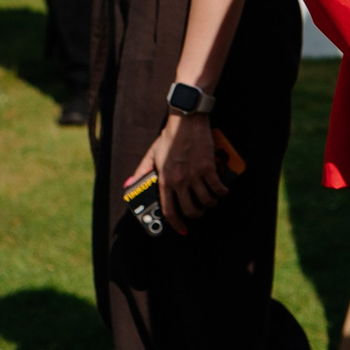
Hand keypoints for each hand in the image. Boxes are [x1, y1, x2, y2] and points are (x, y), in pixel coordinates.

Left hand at [127, 113, 227, 232]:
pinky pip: (217, 188)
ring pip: (205, 201)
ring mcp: (194, 175)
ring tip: (211, 201)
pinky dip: (221, 193)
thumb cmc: (170, 137)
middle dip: (197, 215)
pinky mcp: (208, 167)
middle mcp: (179, 181)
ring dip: (210, 204)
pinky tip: (222, 192)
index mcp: (164, 181)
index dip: (176, 224)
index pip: (169, 210)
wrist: (186, 121)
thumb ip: (141, 171)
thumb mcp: (152, 155)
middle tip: (200, 212)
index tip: (182, 228)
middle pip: (190, 209)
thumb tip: (128, 185)